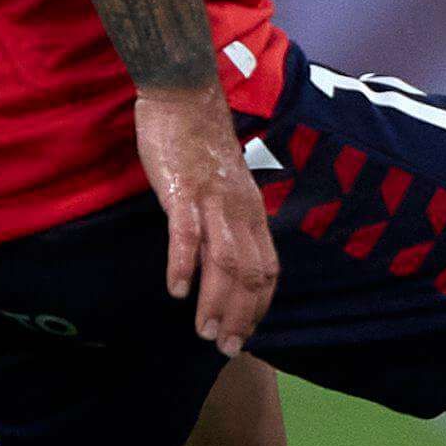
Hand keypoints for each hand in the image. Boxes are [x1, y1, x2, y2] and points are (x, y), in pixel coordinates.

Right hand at [136, 82, 273, 354]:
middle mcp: (240, 210)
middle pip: (250, 274)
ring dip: (215, 302)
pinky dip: (184, 264)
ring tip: (204, 333)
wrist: (185, 96)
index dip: (259, 306)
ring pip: (224, 261)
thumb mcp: (224, 189)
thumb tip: (220, 261)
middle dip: (240, 316)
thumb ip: (226, 222)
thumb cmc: (200, 145)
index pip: (268, 270)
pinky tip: (177, 292)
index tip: (246, 333)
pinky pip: (187, 233)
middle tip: (226, 348)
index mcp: (252, 212)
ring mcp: (213, 201)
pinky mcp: (183, 191)